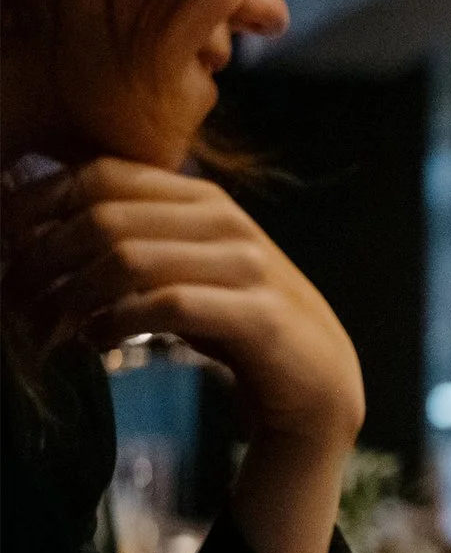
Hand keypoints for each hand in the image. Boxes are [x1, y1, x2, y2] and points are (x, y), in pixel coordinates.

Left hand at [2, 160, 363, 447]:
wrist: (316, 377)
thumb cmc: (235, 321)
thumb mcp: (186, 264)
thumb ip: (137, 235)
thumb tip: (35, 227)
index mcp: (203, 198)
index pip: (101, 174)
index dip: (39, 204)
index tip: (5, 243)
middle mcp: (226, 222)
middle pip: (104, 217)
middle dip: (45, 260)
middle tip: (17, 298)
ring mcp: (247, 266)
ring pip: (128, 259)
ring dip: (74, 297)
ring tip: (52, 327)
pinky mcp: (258, 315)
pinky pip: (167, 306)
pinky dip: (117, 324)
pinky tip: (98, 341)